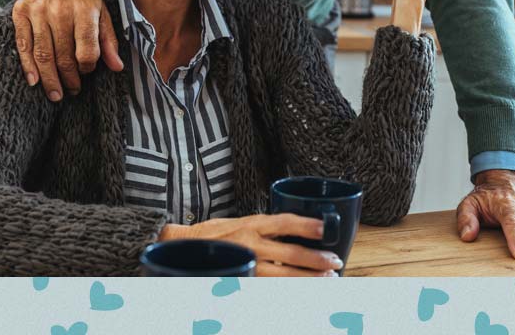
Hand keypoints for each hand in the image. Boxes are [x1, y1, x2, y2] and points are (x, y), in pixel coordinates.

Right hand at [12, 0, 123, 100]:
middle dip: (69, 79)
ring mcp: (37, 11)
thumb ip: (108, 39)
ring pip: (43, 55)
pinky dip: (28, 66)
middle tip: (72, 91)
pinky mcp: (20, 12)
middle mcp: (60, 10)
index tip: (87, 72)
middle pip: (63, 55)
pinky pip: (23, 45)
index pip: (87, 49)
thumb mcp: (101, 10)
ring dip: (49, 79)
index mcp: (85, 9)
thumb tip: (117, 67)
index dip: (88, 67)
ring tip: (56, 94)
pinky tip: (34, 81)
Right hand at [159, 214, 342, 276]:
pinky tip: (302, 294)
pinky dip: (288, 292)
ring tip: (327, 280)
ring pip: (284, 275)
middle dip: (316, 259)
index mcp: (250, 224)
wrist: (178, 249)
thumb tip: (291, 231)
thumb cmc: (210, 236)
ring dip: (308, 278)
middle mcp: (250, 244)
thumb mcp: (237, 222)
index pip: (284, 221)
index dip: (307, 224)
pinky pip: (269, 289)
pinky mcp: (241, 280)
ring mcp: (246, 264)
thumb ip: (261, 228)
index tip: (326, 228)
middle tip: (335, 263)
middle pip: (290, 253)